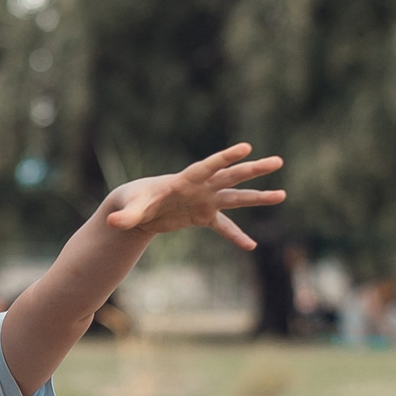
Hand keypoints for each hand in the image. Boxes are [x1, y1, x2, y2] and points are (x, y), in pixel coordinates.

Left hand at [103, 144, 285, 251]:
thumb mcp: (130, 209)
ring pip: (235, 198)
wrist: (136, 208)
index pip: (208, 166)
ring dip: (257, 197)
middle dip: (253, 170)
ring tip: (282, 195)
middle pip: (231, 176)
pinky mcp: (203, 216)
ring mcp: (204, 201)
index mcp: (185, 180)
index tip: (245, 148)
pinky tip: (251, 247)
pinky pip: (224, 227)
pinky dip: (235, 236)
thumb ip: (126, 216)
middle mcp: (200, 188)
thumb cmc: (132, 201)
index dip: (225, 157)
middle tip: (277, 161)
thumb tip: (113, 225)